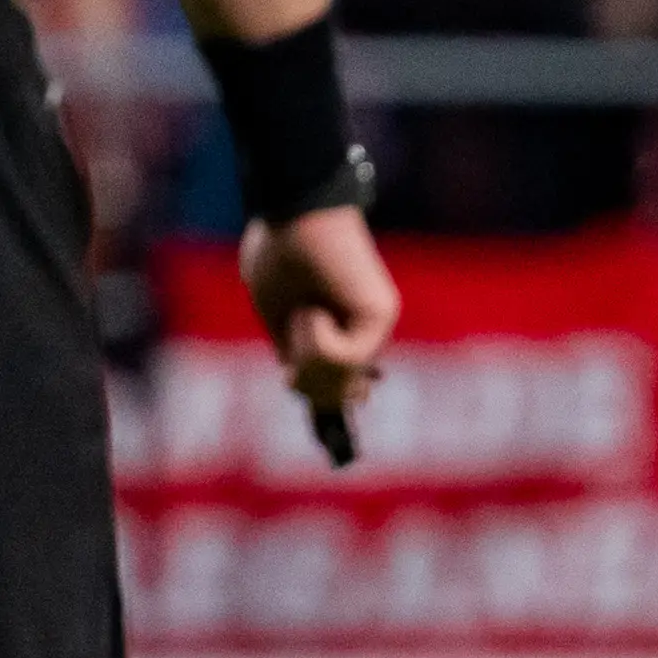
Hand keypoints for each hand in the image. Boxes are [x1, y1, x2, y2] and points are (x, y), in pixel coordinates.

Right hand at [239, 202, 398, 421]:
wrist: (293, 210)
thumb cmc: (279, 250)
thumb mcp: (276, 318)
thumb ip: (294, 354)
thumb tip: (303, 390)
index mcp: (336, 331)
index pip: (342, 386)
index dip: (331, 416)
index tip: (335, 448)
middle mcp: (362, 331)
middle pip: (333, 396)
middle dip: (306, 382)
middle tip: (295, 344)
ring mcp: (374, 324)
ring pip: (337, 381)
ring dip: (307, 353)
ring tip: (305, 312)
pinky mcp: (381, 316)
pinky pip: (345, 359)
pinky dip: (318, 340)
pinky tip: (316, 310)